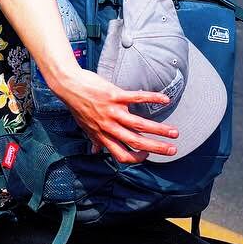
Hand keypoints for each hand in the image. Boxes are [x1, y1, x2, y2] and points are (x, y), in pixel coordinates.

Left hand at [50, 68, 177, 163]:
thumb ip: (94, 140)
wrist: (68, 85)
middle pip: (136, 142)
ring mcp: (112, 111)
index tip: (147, 155)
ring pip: (140, 124)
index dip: (136, 158)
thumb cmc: (77, 106)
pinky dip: (153, 98)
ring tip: (174, 132)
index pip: (121, 155)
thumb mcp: (84, 127)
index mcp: (103, 135)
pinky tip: (166, 99)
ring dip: (159, 130)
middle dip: (156, 148)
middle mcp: (109, 127)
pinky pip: (137, 98)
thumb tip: (95, 151)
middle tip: (172, 150)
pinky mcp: (115, 96)